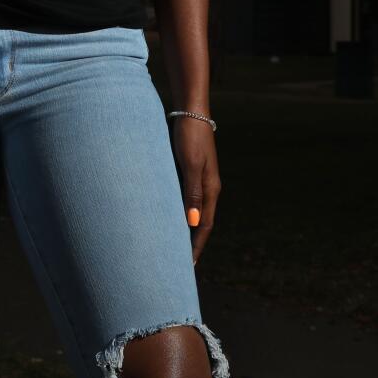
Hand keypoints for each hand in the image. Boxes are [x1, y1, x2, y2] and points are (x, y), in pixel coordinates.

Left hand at [170, 117, 219, 262]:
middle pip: (201, 222)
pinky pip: (185, 199)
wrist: (190, 111)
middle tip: (179, 263)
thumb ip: (192, 192)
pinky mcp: (189, 171)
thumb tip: (193, 223)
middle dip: (191, 242)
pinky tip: (167, 217)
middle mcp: (207, 187)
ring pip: (192, 211)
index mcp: (210, 189)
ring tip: (172, 246)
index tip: (188, 266)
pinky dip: (179, 212)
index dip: (196, 246)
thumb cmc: (190, 136)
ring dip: (185, 228)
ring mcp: (198, 179)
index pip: (205, 225)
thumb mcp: (191, 164)